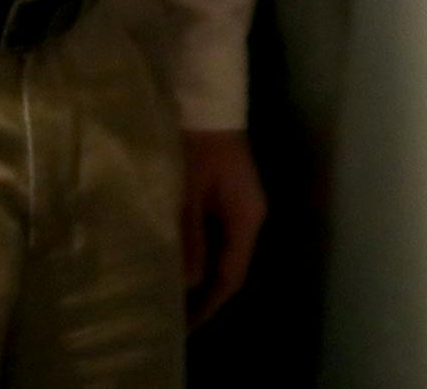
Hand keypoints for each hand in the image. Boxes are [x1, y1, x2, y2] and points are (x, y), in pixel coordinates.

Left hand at [181, 128, 266, 327]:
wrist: (207, 100)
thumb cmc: (197, 144)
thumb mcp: (188, 193)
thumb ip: (190, 237)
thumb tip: (189, 283)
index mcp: (247, 217)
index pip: (233, 274)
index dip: (211, 303)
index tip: (187, 326)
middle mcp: (251, 215)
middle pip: (233, 265)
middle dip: (206, 292)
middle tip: (176, 315)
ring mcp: (243, 203)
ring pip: (225, 250)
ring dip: (203, 271)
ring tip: (175, 291)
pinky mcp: (231, 193)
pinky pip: (218, 233)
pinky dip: (201, 250)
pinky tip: (181, 256)